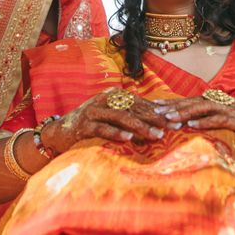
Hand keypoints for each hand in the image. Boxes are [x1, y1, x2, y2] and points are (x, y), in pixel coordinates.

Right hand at [39, 88, 170, 153]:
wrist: (59, 132)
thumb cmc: (90, 125)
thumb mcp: (110, 117)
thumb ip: (129, 116)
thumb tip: (156, 121)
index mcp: (114, 96)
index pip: (140, 103)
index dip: (158, 112)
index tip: (175, 120)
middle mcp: (105, 100)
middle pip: (134, 109)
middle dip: (154, 119)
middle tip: (172, 128)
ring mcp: (94, 111)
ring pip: (121, 117)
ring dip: (140, 127)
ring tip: (156, 135)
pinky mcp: (84, 125)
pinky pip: (103, 128)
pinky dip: (116, 133)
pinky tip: (129, 138)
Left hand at [160, 94, 234, 162]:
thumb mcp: (218, 133)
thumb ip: (203, 125)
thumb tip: (175, 124)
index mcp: (223, 102)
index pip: (195, 99)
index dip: (175, 102)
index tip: (156, 106)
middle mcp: (230, 103)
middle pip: (198, 101)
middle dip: (177, 106)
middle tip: (158, 112)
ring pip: (207, 107)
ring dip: (187, 112)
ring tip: (170, 119)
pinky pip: (220, 119)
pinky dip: (205, 122)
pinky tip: (190, 126)